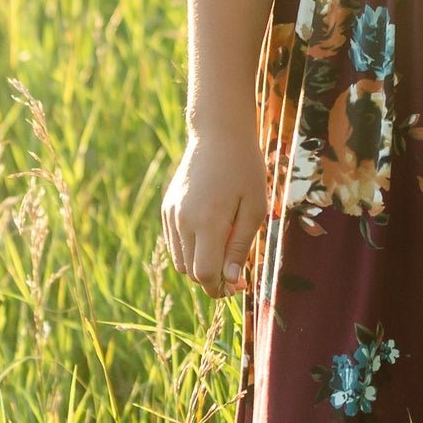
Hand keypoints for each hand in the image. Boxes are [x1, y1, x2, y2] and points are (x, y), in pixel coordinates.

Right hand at [160, 128, 268, 300]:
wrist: (218, 134)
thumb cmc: (244, 170)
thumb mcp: (254, 208)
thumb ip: (240, 246)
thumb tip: (231, 281)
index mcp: (207, 221)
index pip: (204, 274)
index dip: (220, 288)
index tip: (238, 287)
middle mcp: (183, 220)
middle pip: (191, 271)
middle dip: (212, 279)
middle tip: (236, 273)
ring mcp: (171, 213)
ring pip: (180, 260)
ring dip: (200, 264)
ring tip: (224, 249)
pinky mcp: (167, 207)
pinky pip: (175, 242)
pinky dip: (190, 248)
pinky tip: (211, 232)